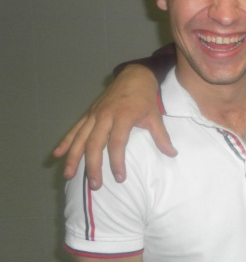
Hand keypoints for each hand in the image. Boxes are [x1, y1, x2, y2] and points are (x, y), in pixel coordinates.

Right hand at [54, 64, 176, 188]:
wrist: (134, 75)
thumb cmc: (145, 98)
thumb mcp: (155, 116)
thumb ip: (161, 136)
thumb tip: (172, 154)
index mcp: (122, 116)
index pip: (117, 143)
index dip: (117, 162)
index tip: (120, 178)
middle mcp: (104, 116)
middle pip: (94, 144)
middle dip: (93, 166)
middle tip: (95, 185)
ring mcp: (94, 115)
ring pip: (80, 138)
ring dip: (74, 158)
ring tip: (69, 176)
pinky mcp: (88, 114)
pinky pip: (74, 129)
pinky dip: (66, 142)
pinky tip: (58, 154)